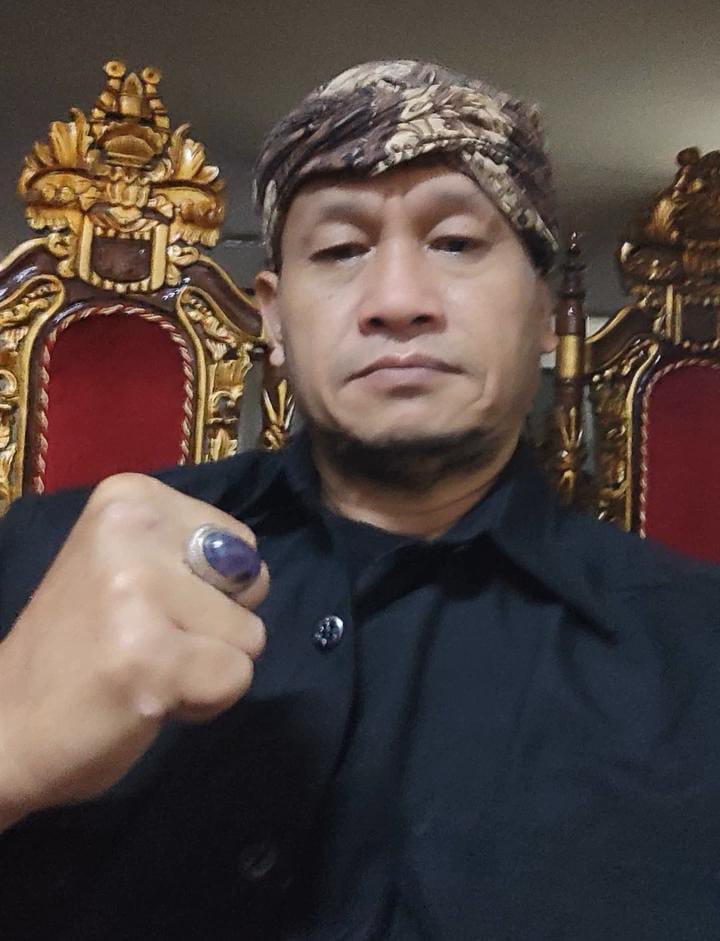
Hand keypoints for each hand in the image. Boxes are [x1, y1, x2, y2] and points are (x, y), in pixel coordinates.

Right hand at [0, 473, 268, 827]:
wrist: (4, 727)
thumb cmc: (81, 647)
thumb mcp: (129, 566)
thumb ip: (195, 557)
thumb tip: (253, 575)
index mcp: (130, 498)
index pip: (241, 541)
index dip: (212, 589)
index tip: (150, 608)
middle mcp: (131, 529)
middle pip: (253, 584)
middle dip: (216, 626)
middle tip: (148, 642)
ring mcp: (137, 590)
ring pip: (250, 636)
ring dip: (209, 666)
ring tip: (146, 670)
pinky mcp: (149, 655)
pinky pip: (235, 679)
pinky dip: (204, 702)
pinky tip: (147, 698)